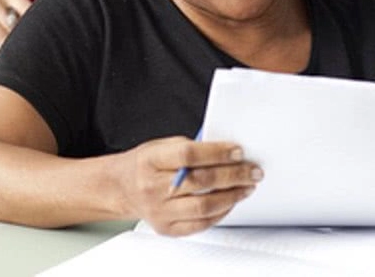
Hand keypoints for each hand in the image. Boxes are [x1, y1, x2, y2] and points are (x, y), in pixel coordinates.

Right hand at [117, 136, 261, 236]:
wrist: (122, 187)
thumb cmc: (145, 163)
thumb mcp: (161, 145)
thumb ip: (189, 148)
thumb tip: (224, 152)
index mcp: (151, 160)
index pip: (188, 156)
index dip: (216, 153)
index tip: (237, 151)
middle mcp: (153, 187)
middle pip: (200, 182)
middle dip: (233, 175)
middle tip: (252, 170)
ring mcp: (159, 211)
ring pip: (204, 206)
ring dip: (232, 196)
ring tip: (246, 186)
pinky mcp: (167, 228)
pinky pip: (200, 223)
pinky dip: (220, 212)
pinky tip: (230, 202)